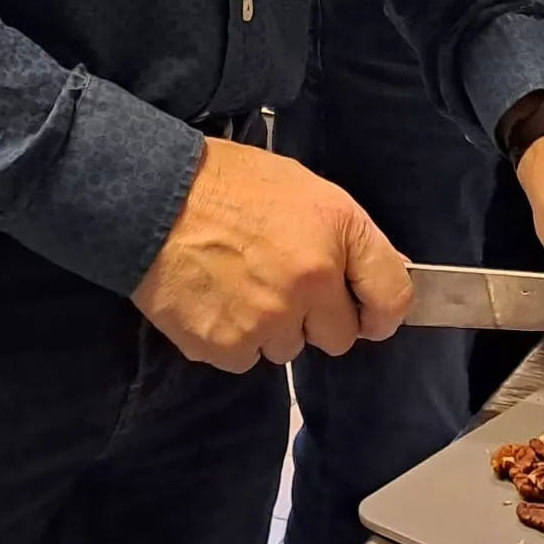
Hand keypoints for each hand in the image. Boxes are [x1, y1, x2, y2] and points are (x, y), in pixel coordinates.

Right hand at [132, 138, 411, 371]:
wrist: (152, 196)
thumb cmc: (227, 184)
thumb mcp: (305, 188)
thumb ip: (347, 236)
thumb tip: (378, 273)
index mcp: (338, 234)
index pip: (391, 298)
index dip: (379, 311)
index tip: (366, 314)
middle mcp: (311, 283)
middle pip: (338, 338)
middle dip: (315, 319)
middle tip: (279, 284)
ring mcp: (268, 320)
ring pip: (286, 350)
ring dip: (269, 328)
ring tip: (237, 283)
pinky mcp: (226, 346)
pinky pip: (243, 359)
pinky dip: (230, 338)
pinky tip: (213, 299)